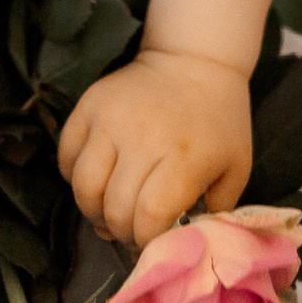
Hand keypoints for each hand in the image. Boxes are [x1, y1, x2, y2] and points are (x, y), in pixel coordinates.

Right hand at [58, 47, 250, 248]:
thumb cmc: (219, 121)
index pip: (149, 217)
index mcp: (184, 157)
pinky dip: (74, 176)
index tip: (151, 242)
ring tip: (108, 209)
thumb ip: (215, 212)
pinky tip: (96, 178)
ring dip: (93, 210)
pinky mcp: (89, 103)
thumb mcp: (235, 169)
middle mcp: (143, 137)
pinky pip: (66, 155)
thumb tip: (180, 242)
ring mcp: (110, 118)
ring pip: (84, 186)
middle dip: (121, 232)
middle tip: (131, 230)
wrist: (194, 60)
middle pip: (114, 208)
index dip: (146, 241)